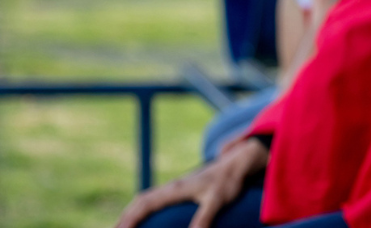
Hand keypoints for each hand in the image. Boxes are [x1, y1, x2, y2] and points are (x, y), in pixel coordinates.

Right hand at [115, 138, 268, 227]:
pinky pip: (154, 199)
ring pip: (145, 199)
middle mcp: (171, 187)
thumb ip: (204, 217)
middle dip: (125, 218)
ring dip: (131, 213)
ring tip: (120, 227)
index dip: (130, 218)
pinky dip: (142, 209)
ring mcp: (174, 187)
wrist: (236, 164)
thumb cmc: (228, 181)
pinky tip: (141, 219)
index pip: (145, 203)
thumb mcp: (217, 200)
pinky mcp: (179, 190)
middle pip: (140, 201)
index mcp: (175, 188)